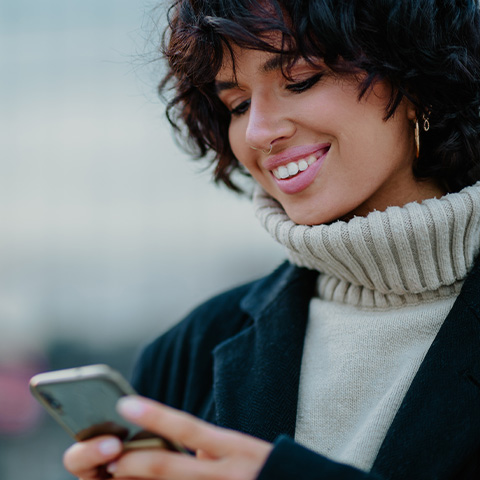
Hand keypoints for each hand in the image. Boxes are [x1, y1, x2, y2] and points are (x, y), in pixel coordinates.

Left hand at [63, 396, 272, 479]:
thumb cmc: (269, 467)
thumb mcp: (244, 448)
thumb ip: (211, 445)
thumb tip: (185, 449)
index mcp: (232, 447)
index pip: (187, 427)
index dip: (155, 416)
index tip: (125, 404)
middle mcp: (223, 472)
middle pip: (166, 465)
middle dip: (131, 461)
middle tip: (106, 455)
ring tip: (115, 472)